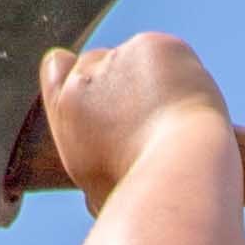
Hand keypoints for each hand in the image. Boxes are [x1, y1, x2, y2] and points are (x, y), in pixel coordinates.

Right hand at [36, 30, 235, 216]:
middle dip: (124, 83)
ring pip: (139, 59)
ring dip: (156, 81)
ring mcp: (117, 59)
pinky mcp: (151, 46)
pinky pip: (169, 55)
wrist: (177, 176)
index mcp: (66, 113)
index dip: (79, 75)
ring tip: (174, 124)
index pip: (57, 67)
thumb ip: (95, 160)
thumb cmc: (145, 198)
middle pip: (101, 61)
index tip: (102, 94)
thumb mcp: (101, 188)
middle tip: (153, 121)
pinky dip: (181, 75)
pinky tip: (187, 106)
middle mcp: (83, 81)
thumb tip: (94, 188)